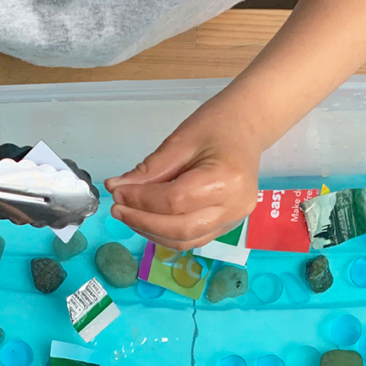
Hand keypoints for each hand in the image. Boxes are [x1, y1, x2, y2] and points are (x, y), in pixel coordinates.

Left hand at [105, 103, 260, 250]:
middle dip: (143, 222)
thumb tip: (117, 187)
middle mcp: (233, 207)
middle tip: (117, 209)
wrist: (249, 127)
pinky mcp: (228, 226)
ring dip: (152, 232)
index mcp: (226, 180)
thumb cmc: (217, 124)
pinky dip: (166, 234)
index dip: (141, 201)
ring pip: (185, 241)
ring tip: (129, 215)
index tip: (117, 192)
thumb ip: (151, 168)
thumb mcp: (181, 139)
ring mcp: (233, 221)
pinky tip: (149, 221)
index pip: (174, 201)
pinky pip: (193, 239)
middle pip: (180, 229)